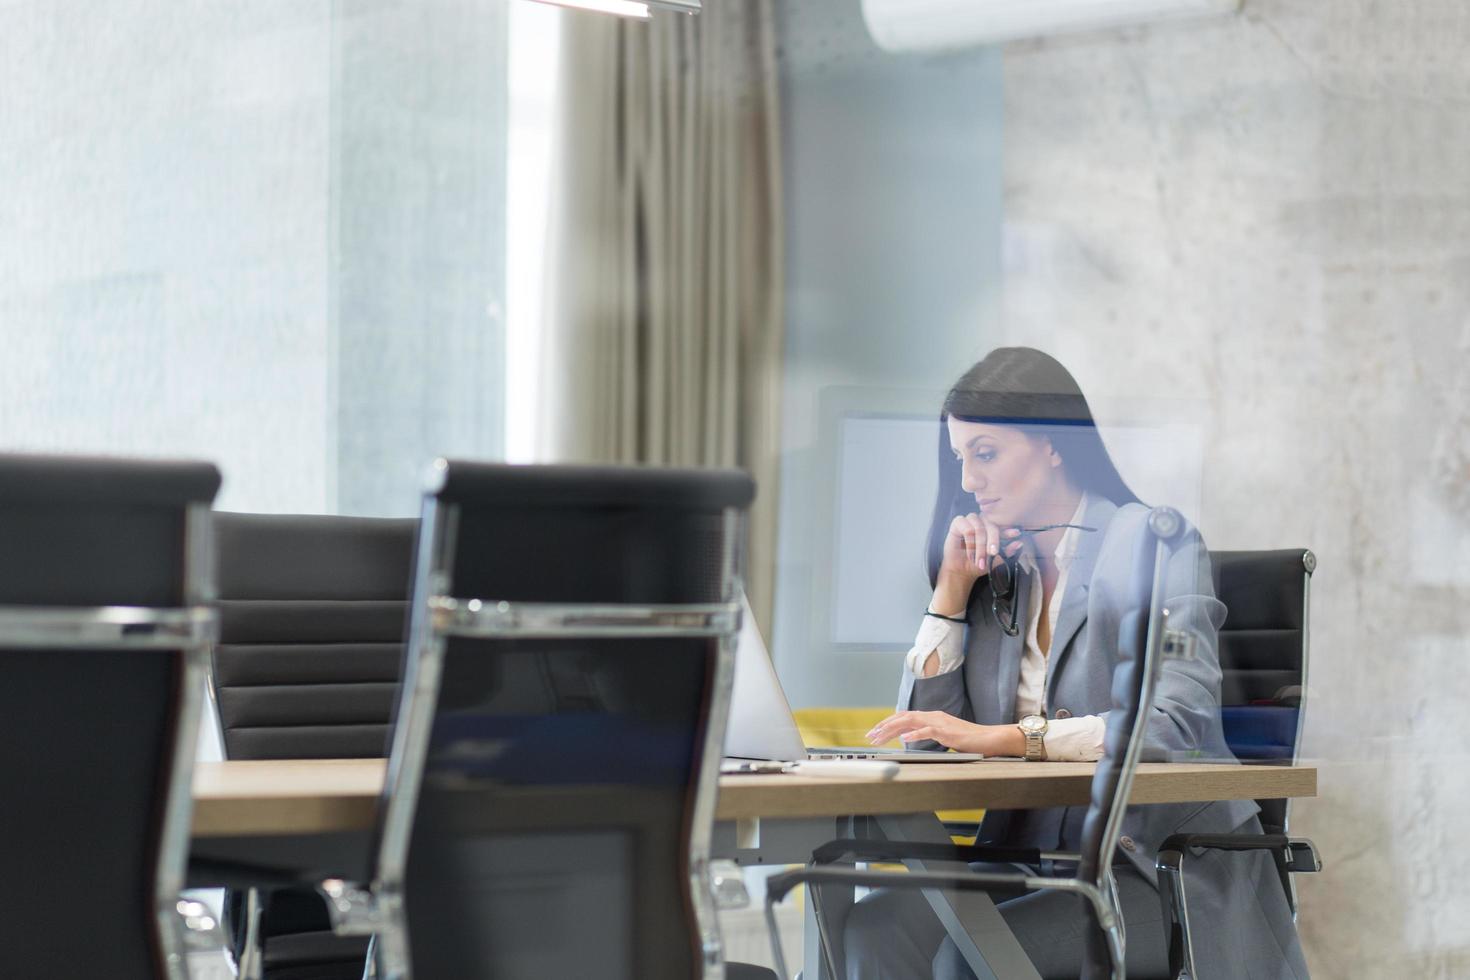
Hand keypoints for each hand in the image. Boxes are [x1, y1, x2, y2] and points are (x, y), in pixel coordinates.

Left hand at [866, 711, 1025, 756]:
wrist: (990, 738)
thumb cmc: (969, 739)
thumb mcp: (944, 735)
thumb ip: (928, 733)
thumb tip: (910, 738)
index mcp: (932, 716)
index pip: (904, 716)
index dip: (887, 723)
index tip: (875, 732)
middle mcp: (933, 716)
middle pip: (903, 717)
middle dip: (884, 726)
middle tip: (870, 736)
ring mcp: (940, 723)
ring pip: (911, 722)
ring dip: (893, 729)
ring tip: (880, 737)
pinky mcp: (948, 732)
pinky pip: (928, 731)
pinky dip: (915, 734)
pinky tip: (905, 739)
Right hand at [932, 514, 1023, 614]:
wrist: (962, 571)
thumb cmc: (978, 563)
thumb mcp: (996, 559)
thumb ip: (1007, 551)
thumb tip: (1019, 543)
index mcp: (992, 528)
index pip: (1002, 525)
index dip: (1008, 530)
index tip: (1016, 534)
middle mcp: (981, 522)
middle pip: (991, 524)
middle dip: (993, 540)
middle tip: (993, 553)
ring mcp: (969, 521)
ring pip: (979, 527)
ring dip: (980, 544)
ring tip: (979, 559)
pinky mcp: (958, 523)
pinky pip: (967, 528)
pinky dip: (969, 542)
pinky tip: (970, 553)